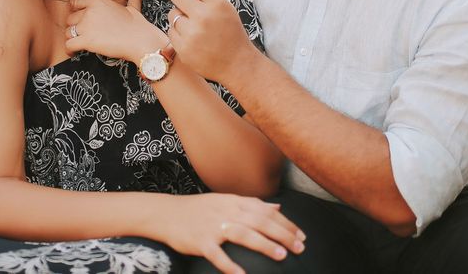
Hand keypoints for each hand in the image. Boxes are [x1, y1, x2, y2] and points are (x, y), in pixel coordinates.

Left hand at [65, 0, 165, 63]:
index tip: (78, 18)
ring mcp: (87, 26)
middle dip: (75, 27)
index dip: (75, 9)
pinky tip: (75, 52)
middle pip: (70, 19)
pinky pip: (69, 45)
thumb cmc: (139, 26)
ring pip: (68, 32)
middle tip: (83, 34)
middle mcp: (90, 11)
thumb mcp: (134, 8)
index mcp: (99, 2)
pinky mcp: (86, 40)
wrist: (140, 40)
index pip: (75, 1)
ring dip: (72, 39)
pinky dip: (70, 50)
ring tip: (79, 44)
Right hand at [156, 193, 304, 273]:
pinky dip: (230, 266)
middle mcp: (226, 211)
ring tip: (281, 255)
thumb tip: (277, 207)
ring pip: (243, 234)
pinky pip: (218, 255)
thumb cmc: (198, 209)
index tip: (301, 236)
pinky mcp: (201, 242)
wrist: (166, 213)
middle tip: (300, 247)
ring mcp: (213, 227)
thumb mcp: (225, 200)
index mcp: (234, 202)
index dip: (286, 223)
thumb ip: (252, 204)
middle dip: (282, 234)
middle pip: (260, 221)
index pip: (266, 211)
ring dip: (264, 244)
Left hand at [167, 0, 258, 82]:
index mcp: (217, 3)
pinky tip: (192, 39)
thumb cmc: (231, 33)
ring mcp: (192, 34)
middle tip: (186, 4)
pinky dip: (178, 33)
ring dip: (179, 17)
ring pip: (172, 13)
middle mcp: (204, 16)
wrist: (237, 64)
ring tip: (194, 27)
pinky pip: (170, 31)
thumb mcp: (225, 8)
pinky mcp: (183, 48)